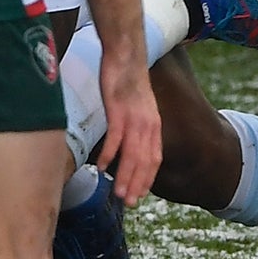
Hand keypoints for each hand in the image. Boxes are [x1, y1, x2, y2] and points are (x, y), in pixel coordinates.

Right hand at [95, 54, 161, 205]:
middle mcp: (148, 125)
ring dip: (125, 176)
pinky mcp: (119, 111)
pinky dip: (110, 154)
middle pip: (145, 162)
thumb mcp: (136, 105)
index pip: (155, 159)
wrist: (126, 55)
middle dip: (137, 184)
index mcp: (153, 125)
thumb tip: (125, 139)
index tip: (139, 195)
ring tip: (117, 192)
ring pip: (133, 155)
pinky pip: (116, 138)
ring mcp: (134, 119)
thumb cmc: (126, 79)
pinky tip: (103, 167)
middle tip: (129, 202)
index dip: (148, 179)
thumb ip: (134, 123)